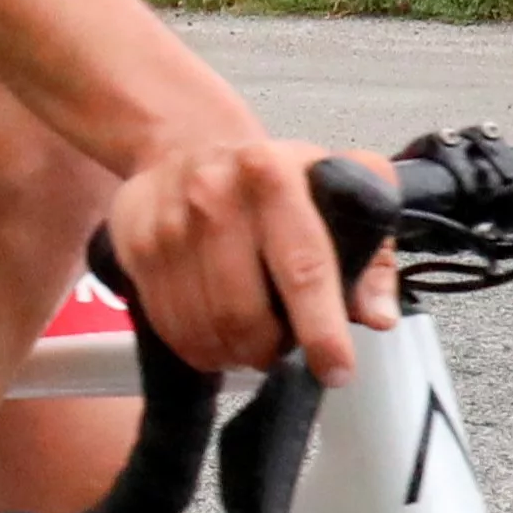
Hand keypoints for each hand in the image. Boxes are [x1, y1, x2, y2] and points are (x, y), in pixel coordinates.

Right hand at [105, 135, 402, 384]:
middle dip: (267, 349)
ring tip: (247, 344)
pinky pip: (166, 322)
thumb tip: (377, 316)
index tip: (336, 369)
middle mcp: (216, 194)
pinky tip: (212, 335)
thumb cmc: (273, 176)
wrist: (186, 143)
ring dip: (230, 353)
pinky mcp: (134, 243)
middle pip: (243, 311)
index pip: (304, 268)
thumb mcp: (337, 191)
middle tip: (280, 350)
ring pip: (201, 326)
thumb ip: (370, 254)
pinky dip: (194, 345)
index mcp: (275, 176)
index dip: (322, 329)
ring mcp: (169, 221)